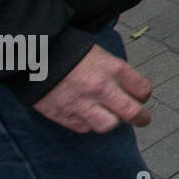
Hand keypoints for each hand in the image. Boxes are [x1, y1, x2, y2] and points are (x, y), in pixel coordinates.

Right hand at [32, 45, 152, 133]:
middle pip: (131, 112)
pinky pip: (84, 128)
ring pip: (108, 125)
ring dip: (110, 121)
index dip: (143, 95)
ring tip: (109, 116)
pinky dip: (87, 123)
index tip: (141, 97)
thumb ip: (115, 72)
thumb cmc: (70, 50)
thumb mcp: (100, 54)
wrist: (34, 55)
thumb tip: (127, 88)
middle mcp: (101, 88)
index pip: (142, 90)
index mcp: (113, 68)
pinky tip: (86, 114)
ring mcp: (82, 104)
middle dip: (141, 118)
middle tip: (142, 119)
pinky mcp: (63, 115)